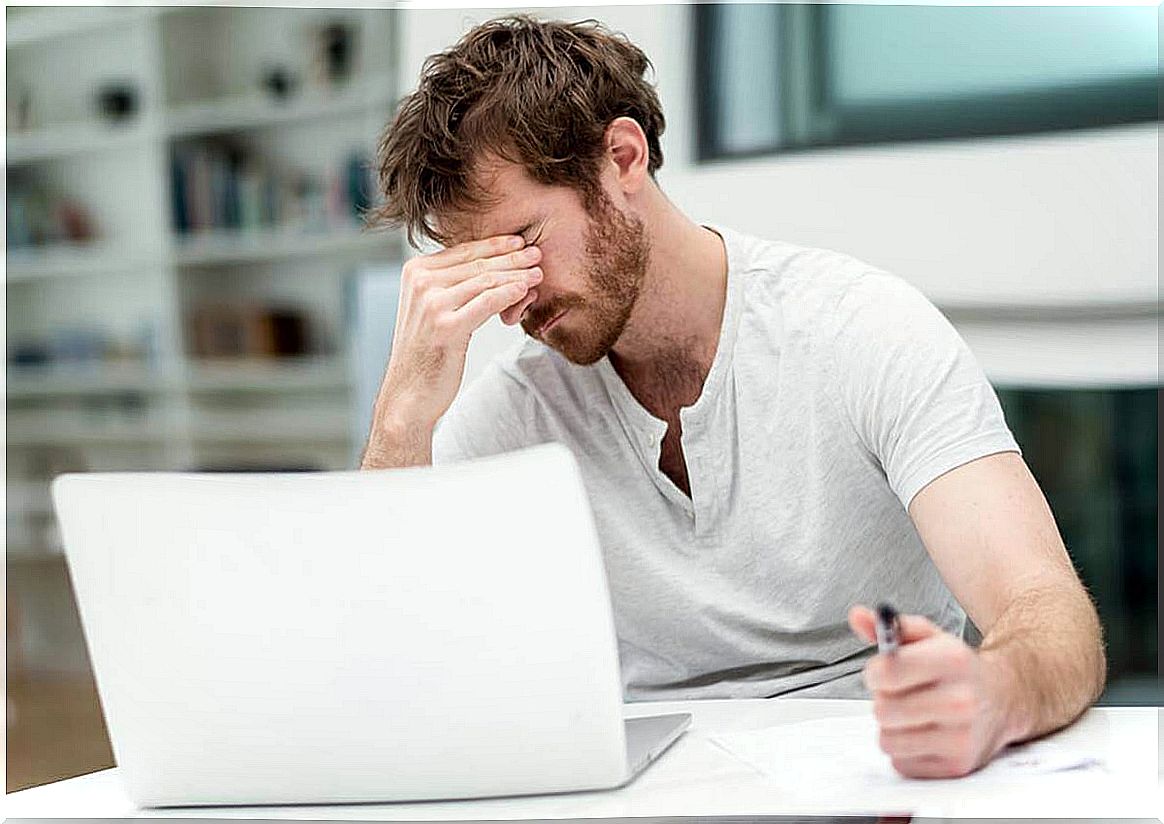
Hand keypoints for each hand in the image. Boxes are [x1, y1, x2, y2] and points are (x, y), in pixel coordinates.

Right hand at [373, 233, 542, 432]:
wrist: (408, 394)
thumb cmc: (425, 355)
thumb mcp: (432, 311)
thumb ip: (451, 286)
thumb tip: (489, 268)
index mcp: (415, 273)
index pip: (462, 252)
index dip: (494, 245)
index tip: (518, 242)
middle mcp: (420, 283)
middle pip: (476, 264)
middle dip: (511, 257)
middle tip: (536, 252)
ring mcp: (431, 304)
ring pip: (485, 281)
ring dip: (516, 274)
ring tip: (537, 272)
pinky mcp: (446, 326)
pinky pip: (487, 302)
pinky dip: (509, 293)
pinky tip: (525, 290)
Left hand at [848, 604, 1015, 778]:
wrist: (1003, 700)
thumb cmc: (958, 669)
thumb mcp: (929, 637)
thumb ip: (890, 627)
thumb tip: (857, 616)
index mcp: (952, 661)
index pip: (886, 673)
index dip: (875, 672)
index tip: (883, 671)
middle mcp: (961, 700)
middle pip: (883, 710)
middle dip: (884, 700)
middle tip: (902, 694)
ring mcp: (961, 737)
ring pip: (888, 740)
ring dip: (892, 728)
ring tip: (913, 714)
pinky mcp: (956, 765)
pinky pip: (901, 763)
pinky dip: (905, 750)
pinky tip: (924, 734)